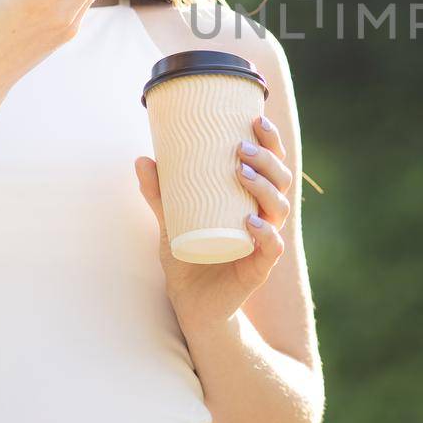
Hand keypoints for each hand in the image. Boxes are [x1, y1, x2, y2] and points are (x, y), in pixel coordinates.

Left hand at [135, 114, 292, 332]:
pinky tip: (251, 221)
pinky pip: (272, 248)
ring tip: (242, 174)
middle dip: (266, 160)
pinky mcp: (258, 268)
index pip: (272, 164)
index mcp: (252, 200)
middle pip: (281, 181)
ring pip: (279, 209)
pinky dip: (266, 233)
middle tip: (241, 148)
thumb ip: (158, 192)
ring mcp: (264, 242)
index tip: (257, 119)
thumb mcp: (170, 219)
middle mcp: (265, 217)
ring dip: (264, 187)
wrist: (190, 303)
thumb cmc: (189, 256)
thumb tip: (141, 158)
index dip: (271, 141)